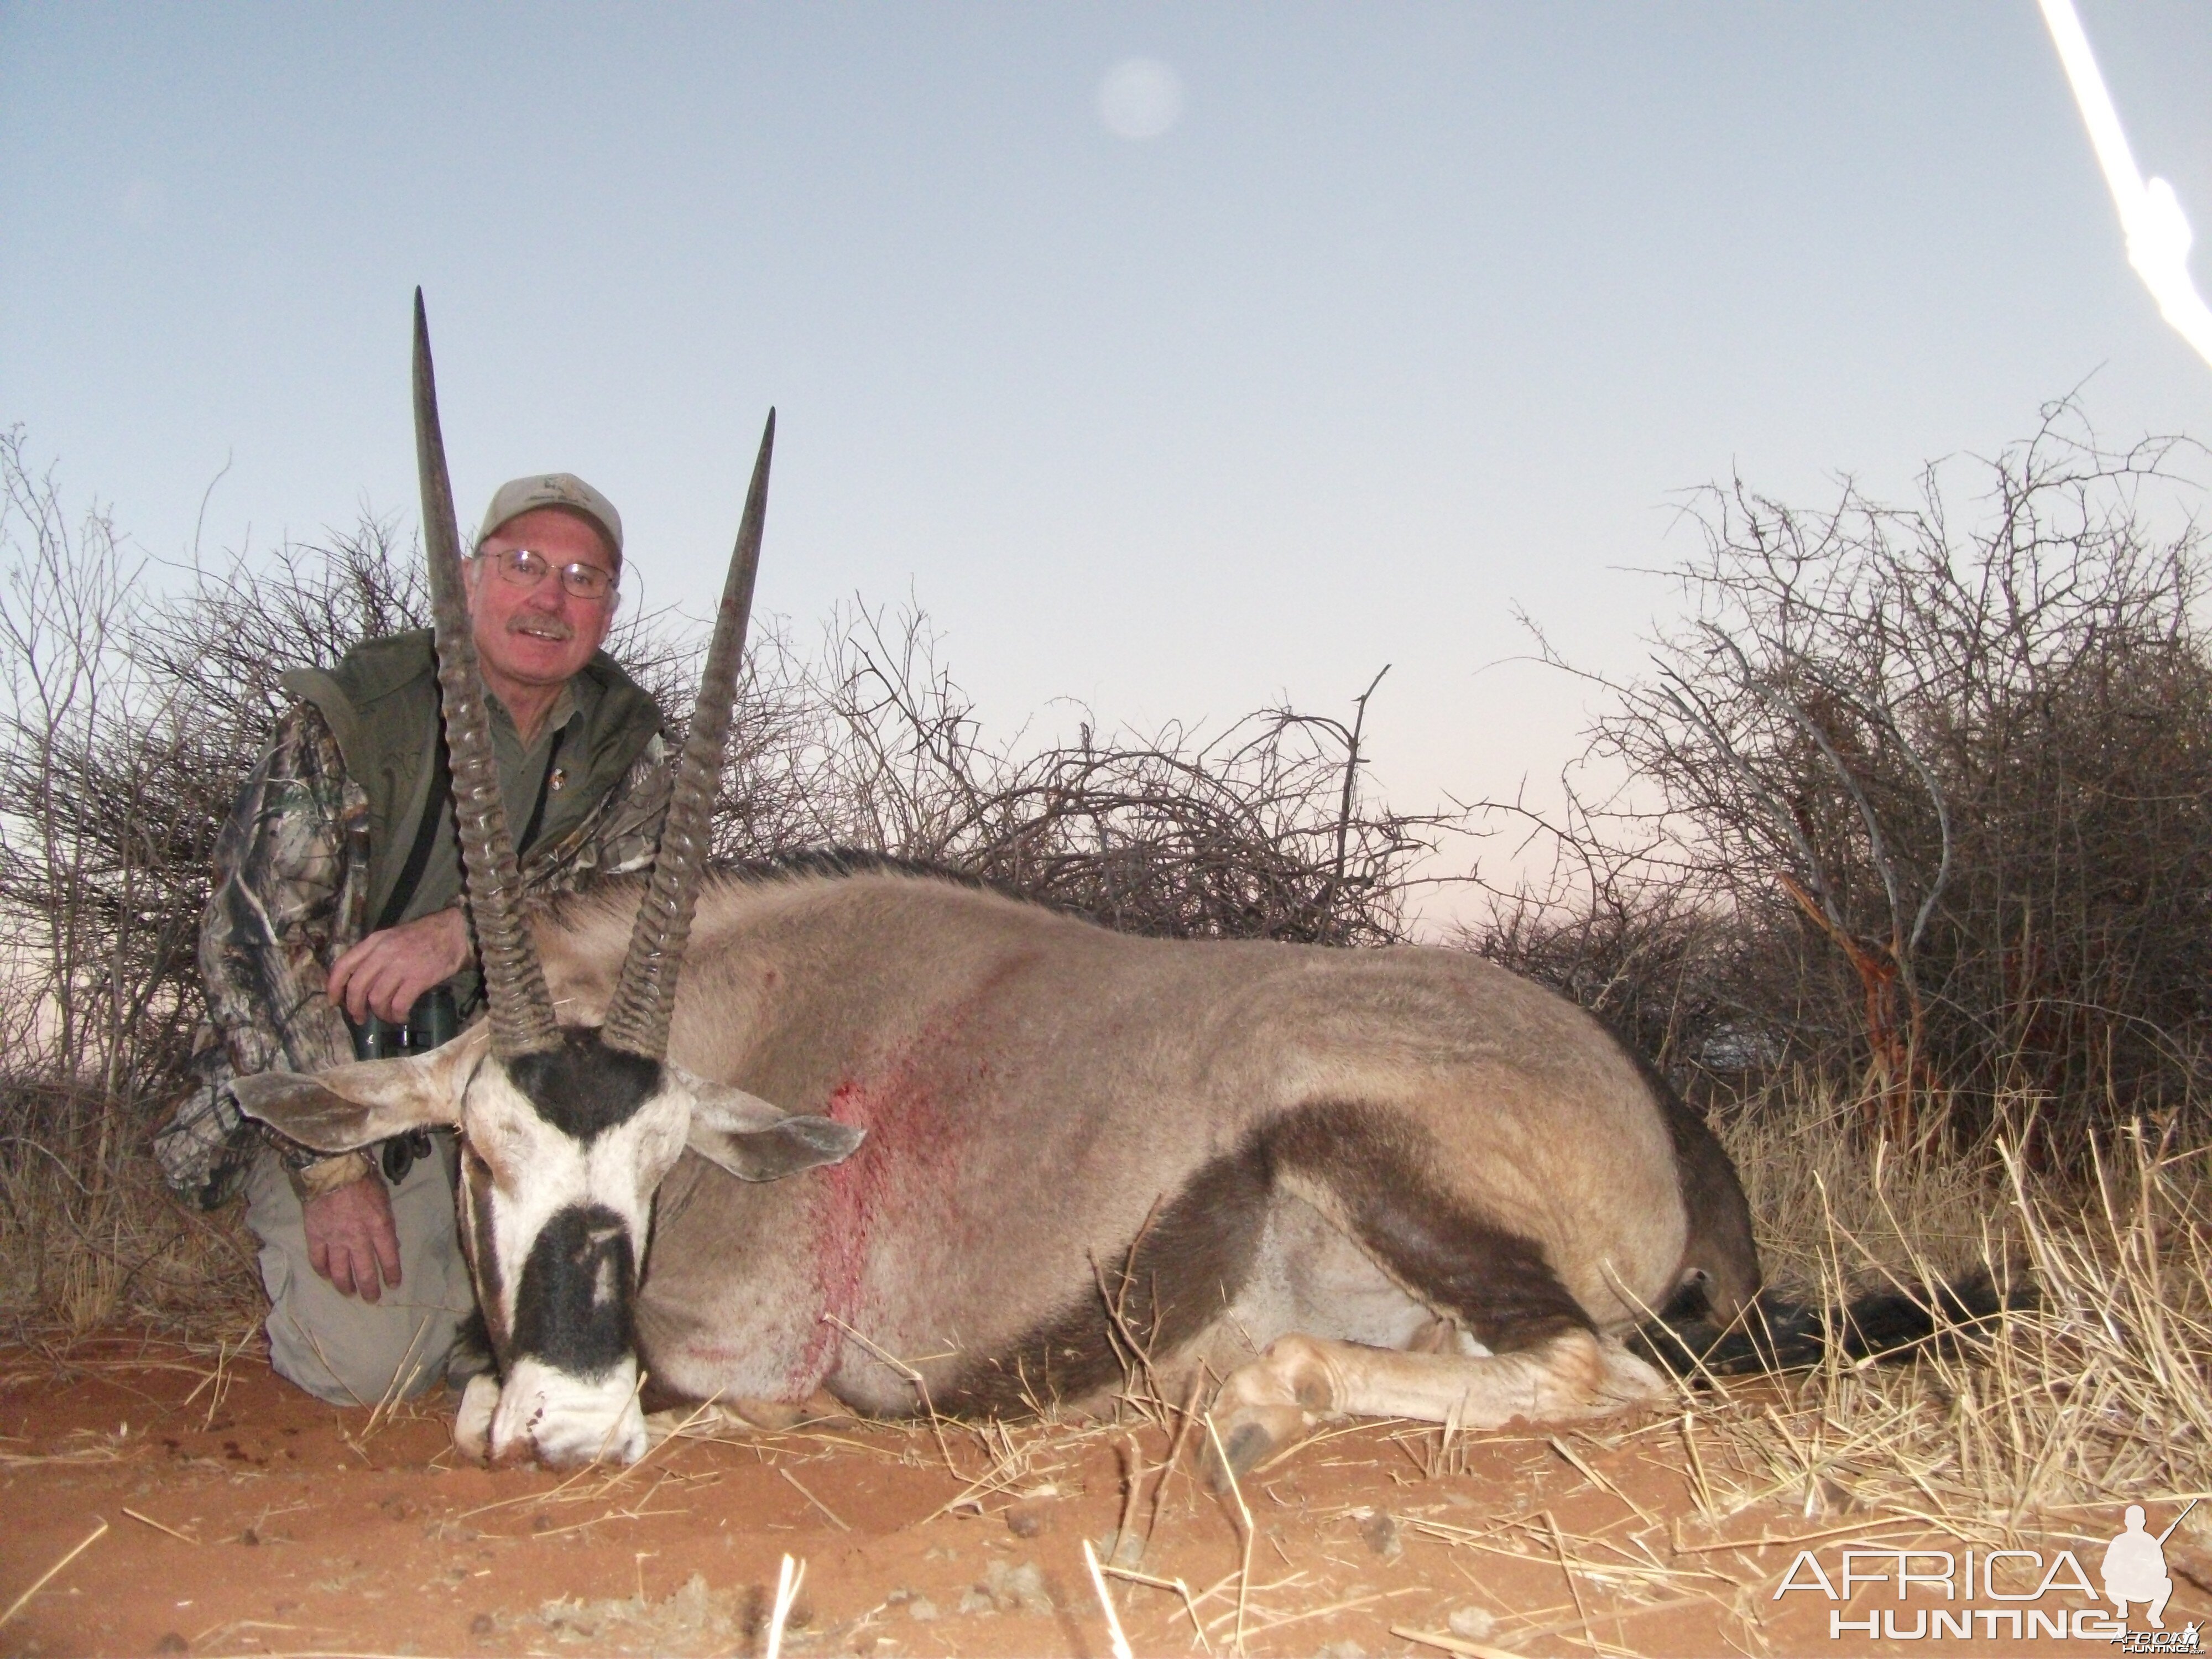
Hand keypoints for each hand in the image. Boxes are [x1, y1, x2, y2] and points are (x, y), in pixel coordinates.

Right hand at [303, 1174, 401, 1301]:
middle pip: (364, 1272)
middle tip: (371, 1299)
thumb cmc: (363, 1180)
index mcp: (380, 1227)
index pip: (389, 1258)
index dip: (392, 1274)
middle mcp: (358, 1238)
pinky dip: (322, 1271)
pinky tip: (326, 1276)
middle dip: (369, 1289)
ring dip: (345, 1286)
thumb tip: (390, 1245)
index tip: (393, 1285)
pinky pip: (318, 1259)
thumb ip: (386, 1224)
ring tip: (349, 1293)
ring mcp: (335, 1239)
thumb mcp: (384, 1200)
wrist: (333, 1169)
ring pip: (340, 1271)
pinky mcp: (315, 1235)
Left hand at [327, 908, 469, 1023]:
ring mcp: (400, 966)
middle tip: (360, 1018)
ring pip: (376, 999)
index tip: (334, 1001)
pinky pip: (398, 1004)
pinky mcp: (417, 979)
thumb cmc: (423, 936)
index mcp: (373, 942)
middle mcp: (382, 954)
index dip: (334, 987)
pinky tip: (402, 1016)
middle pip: (357, 988)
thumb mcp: (391, 938)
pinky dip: (397, 1015)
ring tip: (387, 1016)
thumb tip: (360, 982)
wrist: (454, 931)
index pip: (343, 965)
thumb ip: (374, 954)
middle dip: (355, 1008)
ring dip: (380, 1014)